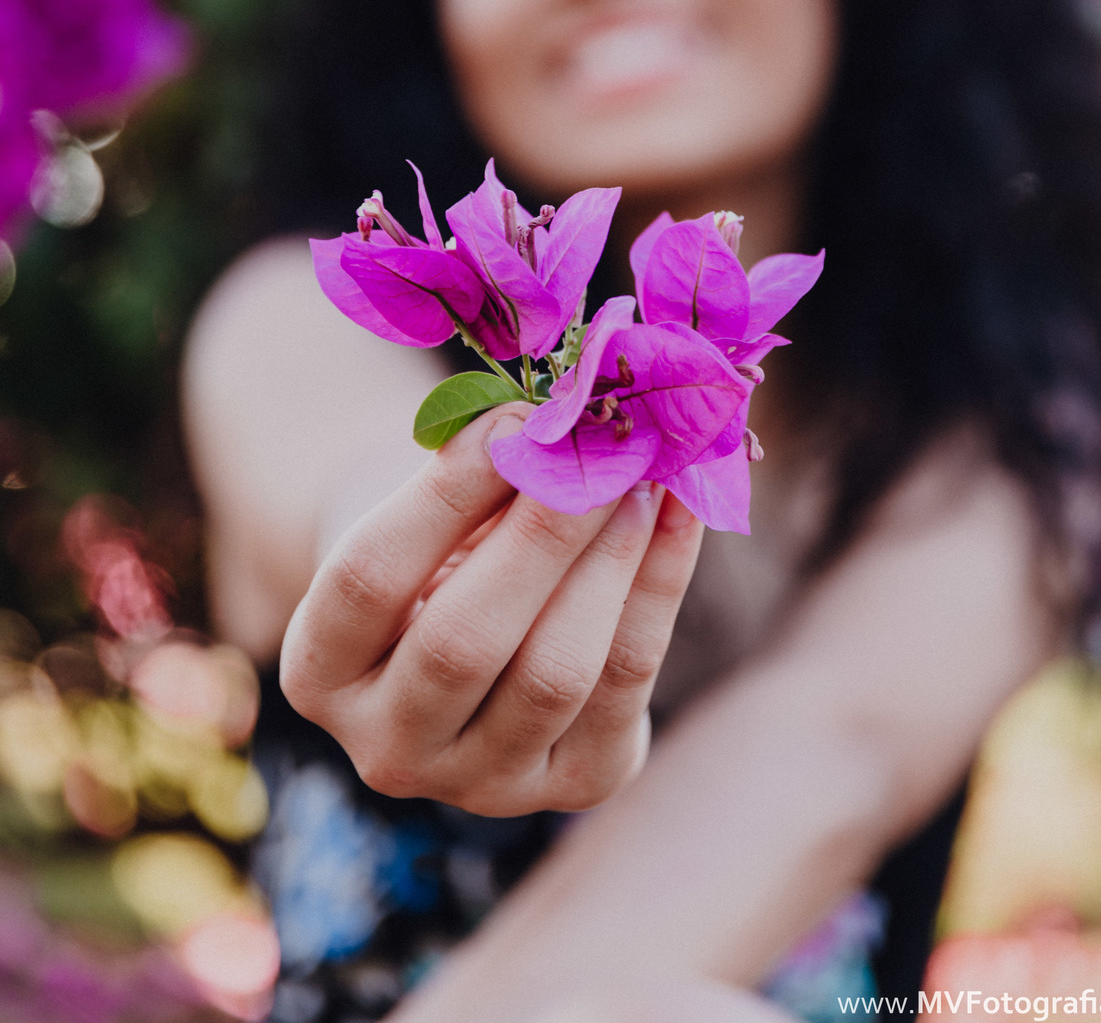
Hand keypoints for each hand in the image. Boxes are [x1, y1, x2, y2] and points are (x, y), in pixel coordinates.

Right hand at [279, 405, 703, 815]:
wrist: (487, 640)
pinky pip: (626, 683)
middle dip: (542, 532)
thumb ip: (472, 480)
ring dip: (608, 560)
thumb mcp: (428, 517)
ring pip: (555, 673)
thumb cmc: (443, 548)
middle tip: (597, 447)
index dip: (442, 497)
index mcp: (318, 671)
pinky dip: (659, 587)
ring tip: (640, 475)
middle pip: (464, 641)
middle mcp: (387, 748)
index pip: (369, 582)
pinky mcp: (577, 785)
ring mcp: (482, 784)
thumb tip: (548, 424)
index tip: (510, 419)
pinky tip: (678, 514)